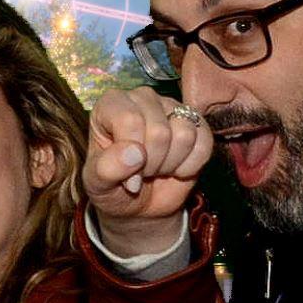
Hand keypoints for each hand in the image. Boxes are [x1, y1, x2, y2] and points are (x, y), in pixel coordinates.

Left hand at [85, 85, 212, 255]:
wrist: (138, 204)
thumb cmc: (112, 187)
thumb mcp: (97, 184)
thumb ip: (107, 168)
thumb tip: (135, 153)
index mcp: (111, 104)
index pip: (129, 121)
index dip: (132, 157)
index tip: (126, 177)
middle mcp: (142, 98)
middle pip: (159, 131)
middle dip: (152, 164)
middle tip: (141, 172)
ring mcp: (171, 107)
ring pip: (184, 134)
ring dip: (171, 164)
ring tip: (156, 168)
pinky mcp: (196, 122)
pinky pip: (205, 143)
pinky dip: (191, 165)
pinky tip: (176, 168)